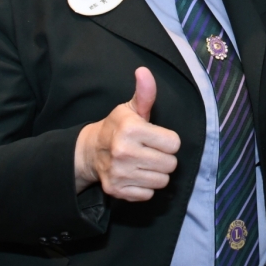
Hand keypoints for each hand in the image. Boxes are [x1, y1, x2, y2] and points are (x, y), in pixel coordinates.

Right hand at [74, 67, 180, 199]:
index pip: (174, 144)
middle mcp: (124, 152)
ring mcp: (119, 173)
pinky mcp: (116, 191)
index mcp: (131, 129)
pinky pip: (148, 194)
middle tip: (150, 151)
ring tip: (144, 162)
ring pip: (162, 181)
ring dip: (156, 173)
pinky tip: (136, 175)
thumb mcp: (130, 108)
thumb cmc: (117, 127)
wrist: (90, 151)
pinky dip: (145, 187)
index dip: (168, 140)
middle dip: (164, 158)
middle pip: (170, 164)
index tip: (156, 137)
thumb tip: (144, 71)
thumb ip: (145, 93)